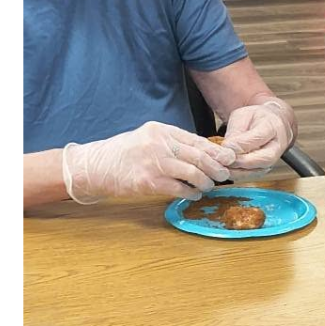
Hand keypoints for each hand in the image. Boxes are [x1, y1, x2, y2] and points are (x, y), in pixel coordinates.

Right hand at [61, 122, 235, 203]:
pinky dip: (190, 193)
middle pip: (199, 156)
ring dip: (205, 182)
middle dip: (216, 167)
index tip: (229, 158)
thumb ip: (172, 143)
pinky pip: (179, 188)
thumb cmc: (124, 153)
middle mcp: (158, 143)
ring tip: (208, 186)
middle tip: (224, 175)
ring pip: (192, 172)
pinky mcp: (148, 182)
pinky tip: (194, 195)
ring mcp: (153, 162)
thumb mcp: (148, 139)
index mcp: (161, 130)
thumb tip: (204, 153)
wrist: (95, 166)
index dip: (216, 151)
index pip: (196, 140)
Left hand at [222, 99, 295, 175]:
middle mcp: (278, 146)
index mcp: (273, 126)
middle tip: (223, 159)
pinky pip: (251, 175)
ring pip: (257, 171)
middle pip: (264, 159)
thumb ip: (236, 131)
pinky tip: (225, 168)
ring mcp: (273, 160)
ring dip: (236, 171)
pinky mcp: (265, 169)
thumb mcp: (243, 116)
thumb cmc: (257, 118)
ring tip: (221, 165)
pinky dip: (236, 174)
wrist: (272, 124)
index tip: (226, 145)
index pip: (259, 138)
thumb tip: (228, 148)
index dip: (241, 144)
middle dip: (240, 161)